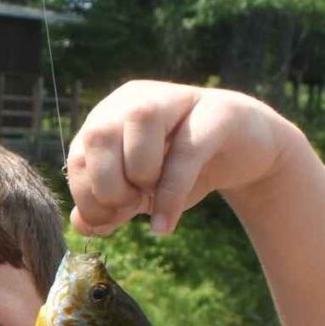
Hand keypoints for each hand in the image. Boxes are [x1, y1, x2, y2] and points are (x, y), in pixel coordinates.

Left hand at [66, 81, 302, 238]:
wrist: (247, 155)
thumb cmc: (185, 171)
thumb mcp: (141, 195)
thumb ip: (109, 209)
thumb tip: (81, 225)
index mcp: (110, 117)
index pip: (77, 155)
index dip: (85, 197)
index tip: (109, 221)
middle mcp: (135, 100)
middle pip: (98, 135)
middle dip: (107, 186)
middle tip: (130, 208)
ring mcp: (176, 99)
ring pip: (139, 123)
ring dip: (138, 174)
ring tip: (153, 197)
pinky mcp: (215, 113)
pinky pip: (185, 151)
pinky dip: (170, 194)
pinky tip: (165, 224)